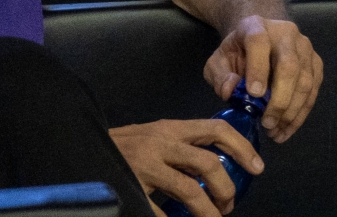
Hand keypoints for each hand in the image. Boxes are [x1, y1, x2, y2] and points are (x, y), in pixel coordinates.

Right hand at [109, 119, 261, 216]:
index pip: (217, 130)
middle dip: (226, 188)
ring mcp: (144, 165)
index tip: (257, 168)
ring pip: (189, 190)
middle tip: (230, 204)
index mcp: (171, 128)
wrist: (79, 148)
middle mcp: (161, 143)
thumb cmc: (122, 146)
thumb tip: (215, 164)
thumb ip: (181, 144)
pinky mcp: (129, 185)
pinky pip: (158, 210)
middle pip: (208, 163)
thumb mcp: (154, 136)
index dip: (242, 148)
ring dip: (207, 210)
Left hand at [204, 16, 322, 141]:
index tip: (253, 95)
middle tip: (267, 122)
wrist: (260, 39)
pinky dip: (302, 113)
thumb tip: (231, 91)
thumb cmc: (236, 53)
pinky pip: (314, 89)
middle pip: (290, 65)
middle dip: (280, 99)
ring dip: (292, 111)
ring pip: (306, 80)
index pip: (259, 43)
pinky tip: (287, 128)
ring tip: (275, 132)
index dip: (257, 68)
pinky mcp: (315, 62)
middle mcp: (286, 33)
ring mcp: (305, 47)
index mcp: (256, 27)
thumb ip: (220, 75)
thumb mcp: (218, 61)